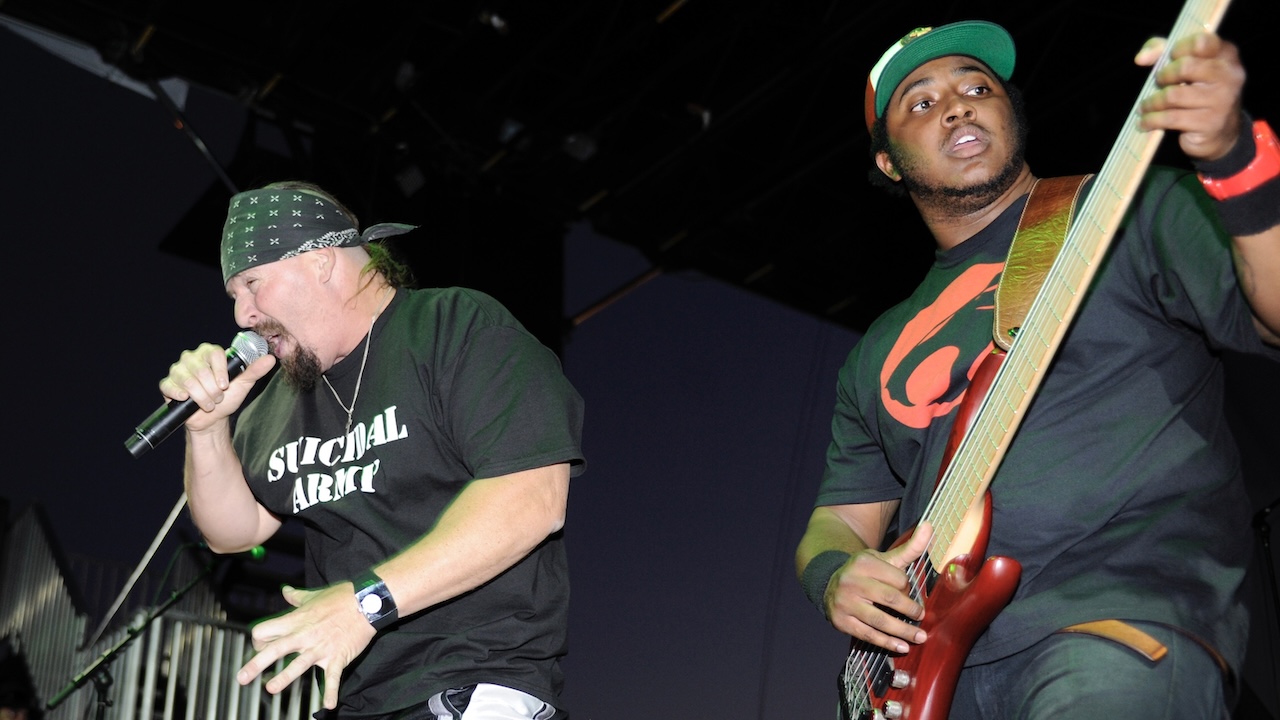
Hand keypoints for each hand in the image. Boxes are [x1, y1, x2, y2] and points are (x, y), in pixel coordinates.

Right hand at [158, 343, 275, 431]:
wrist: (213, 418)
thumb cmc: (228, 397)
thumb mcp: (243, 384)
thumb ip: (255, 370)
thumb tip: (270, 359)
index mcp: (209, 353)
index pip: (214, 354)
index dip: (220, 371)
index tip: (226, 385)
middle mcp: (192, 358)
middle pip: (200, 369)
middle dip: (212, 389)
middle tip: (217, 398)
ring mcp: (178, 370)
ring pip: (187, 380)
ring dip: (200, 396)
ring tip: (207, 403)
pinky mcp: (167, 384)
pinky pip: (169, 386)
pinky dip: (180, 395)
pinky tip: (186, 399)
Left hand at [236, 582, 376, 709]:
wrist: (366, 602)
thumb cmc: (341, 597)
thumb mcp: (314, 595)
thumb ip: (296, 597)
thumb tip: (285, 591)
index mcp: (297, 620)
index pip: (265, 631)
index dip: (258, 640)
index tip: (259, 647)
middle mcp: (304, 635)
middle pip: (274, 650)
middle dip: (256, 664)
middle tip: (241, 678)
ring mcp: (320, 648)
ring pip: (297, 665)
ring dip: (284, 678)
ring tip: (271, 689)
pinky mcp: (337, 657)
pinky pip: (332, 677)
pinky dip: (331, 692)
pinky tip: (329, 705)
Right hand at [825, 522, 931, 653]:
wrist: (829, 584)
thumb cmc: (865, 573)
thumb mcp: (884, 559)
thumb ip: (910, 547)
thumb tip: (930, 526)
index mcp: (864, 562)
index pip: (897, 579)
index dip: (908, 589)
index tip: (910, 594)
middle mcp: (852, 581)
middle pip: (891, 599)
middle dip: (910, 610)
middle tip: (921, 617)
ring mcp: (845, 602)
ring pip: (880, 620)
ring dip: (903, 631)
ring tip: (920, 637)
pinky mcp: (841, 621)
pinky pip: (868, 635)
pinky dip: (886, 643)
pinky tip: (901, 647)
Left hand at [1135, 32, 1245, 161]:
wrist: (1221, 132)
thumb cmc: (1198, 93)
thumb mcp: (1187, 67)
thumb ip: (1163, 51)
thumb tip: (1141, 58)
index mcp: (1226, 56)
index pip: (1200, 42)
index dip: (1178, 49)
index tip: (1167, 59)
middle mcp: (1229, 75)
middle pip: (1184, 67)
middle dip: (1163, 76)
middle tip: (1158, 83)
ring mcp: (1221, 101)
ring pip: (1173, 95)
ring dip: (1152, 102)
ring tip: (1145, 106)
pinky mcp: (1209, 123)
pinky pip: (1170, 118)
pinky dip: (1151, 120)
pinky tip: (1144, 122)